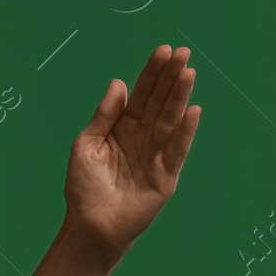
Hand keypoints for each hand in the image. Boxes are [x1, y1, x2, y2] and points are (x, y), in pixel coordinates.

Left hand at [64, 44, 200, 255]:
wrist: (90, 225)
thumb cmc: (84, 187)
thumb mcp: (85, 145)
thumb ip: (103, 116)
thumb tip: (118, 83)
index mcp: (121, 128)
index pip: (141, 94)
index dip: (152, 73)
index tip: (163, 50)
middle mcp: (142, 137)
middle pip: (159, 101)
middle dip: (170, 77)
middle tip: (182, 53)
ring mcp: (156, 155)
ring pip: (170, 120)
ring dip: (180, 96)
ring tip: (189, 72)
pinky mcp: (165, 176)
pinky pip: (176, 150)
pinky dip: (184, 131)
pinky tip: (192, 111)